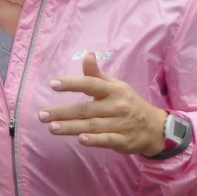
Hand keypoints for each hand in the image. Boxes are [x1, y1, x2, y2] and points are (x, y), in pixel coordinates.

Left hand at [40, 54, 167, 154]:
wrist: (154, 127)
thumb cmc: (128, 103)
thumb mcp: (116, 86)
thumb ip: (97, 75)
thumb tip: (87, 54)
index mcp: (113, 90)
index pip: (91, 84)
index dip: (72, 84)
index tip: (53, 84)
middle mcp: (117, 106)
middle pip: (86, 109)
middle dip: (63, 112)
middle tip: (42, 115)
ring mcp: (121, 124)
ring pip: (92, 125)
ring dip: (71, 127)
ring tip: (52, 127)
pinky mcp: (123, 140)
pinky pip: (107, 139)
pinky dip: (94, 140)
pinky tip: (80, 140)